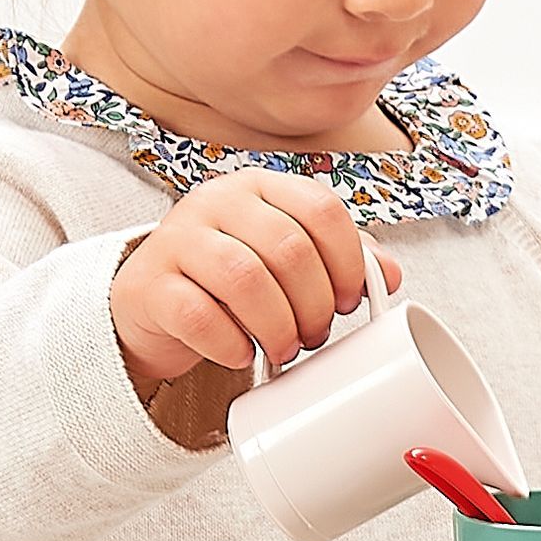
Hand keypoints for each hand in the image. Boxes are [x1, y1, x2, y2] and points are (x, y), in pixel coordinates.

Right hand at [109, 175, 401, 397]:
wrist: (155, 305)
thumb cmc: (231, 282)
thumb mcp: (285, 260)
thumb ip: (339, 259)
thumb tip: (391, 275)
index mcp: (259, 187)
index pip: (321, 209)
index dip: (349, 261)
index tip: (351, 300)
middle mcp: (216, 201)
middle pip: (289, 249)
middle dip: (316, 305)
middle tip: (316, 334)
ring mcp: (177, 238)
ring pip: (245, 279)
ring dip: (278, 327)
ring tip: (285, 348)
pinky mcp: (149, 284)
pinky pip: (198, 315)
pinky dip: (231, 344)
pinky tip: (242, 354)